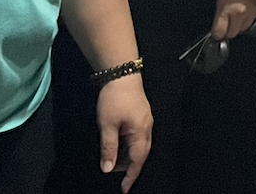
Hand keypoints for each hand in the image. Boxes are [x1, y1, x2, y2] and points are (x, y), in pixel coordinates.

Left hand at [95, 73, 152, 192]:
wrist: (122, 73)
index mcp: (141, 132)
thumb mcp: (107, 125)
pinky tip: (118, 145)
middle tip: (114, 175)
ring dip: (127, 156)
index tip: (124, 189)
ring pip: (139, 146)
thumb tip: (108, 169)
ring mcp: (145, 121)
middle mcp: (147, 128)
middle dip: (129, 167)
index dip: (130, 176)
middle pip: (141, 154)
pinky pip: (137, 137)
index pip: (137, 161)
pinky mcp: (141, 116)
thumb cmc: (114, 99)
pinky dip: (128, 146)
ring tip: (113, 161)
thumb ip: (109, 148)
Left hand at [211, 0, 255, 40]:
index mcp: (226, 9)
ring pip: (247, 27)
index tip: (218, 31)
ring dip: (243, 22)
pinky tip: (250, 4)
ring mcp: (253, 10)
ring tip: (240, 9)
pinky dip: (254, 14)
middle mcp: (240, 13)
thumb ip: (221, 12)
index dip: (218, 32)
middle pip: (234, 32)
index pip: (220, 32)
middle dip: (231, 28)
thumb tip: (220, 24)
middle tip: (230, 19)